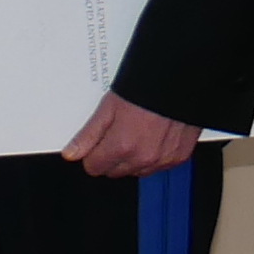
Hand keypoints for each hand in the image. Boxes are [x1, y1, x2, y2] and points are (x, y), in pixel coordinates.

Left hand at [64, 91, 201, 177]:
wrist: (180, 81)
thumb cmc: (147, 88)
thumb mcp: (109, 107)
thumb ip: (89, 134)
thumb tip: (72, 153)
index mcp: (122, 146)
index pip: (94, 167)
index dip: (93, 153)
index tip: (96, 142)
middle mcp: (143, 158)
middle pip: (114, 171)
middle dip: (111, 156)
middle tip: (118, 131)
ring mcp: (162, 159)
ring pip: (136, 171)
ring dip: (133, 158)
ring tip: (137, 131)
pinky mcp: (178, 157)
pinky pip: (158, 166)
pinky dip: (153, 156)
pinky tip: (153, 136)